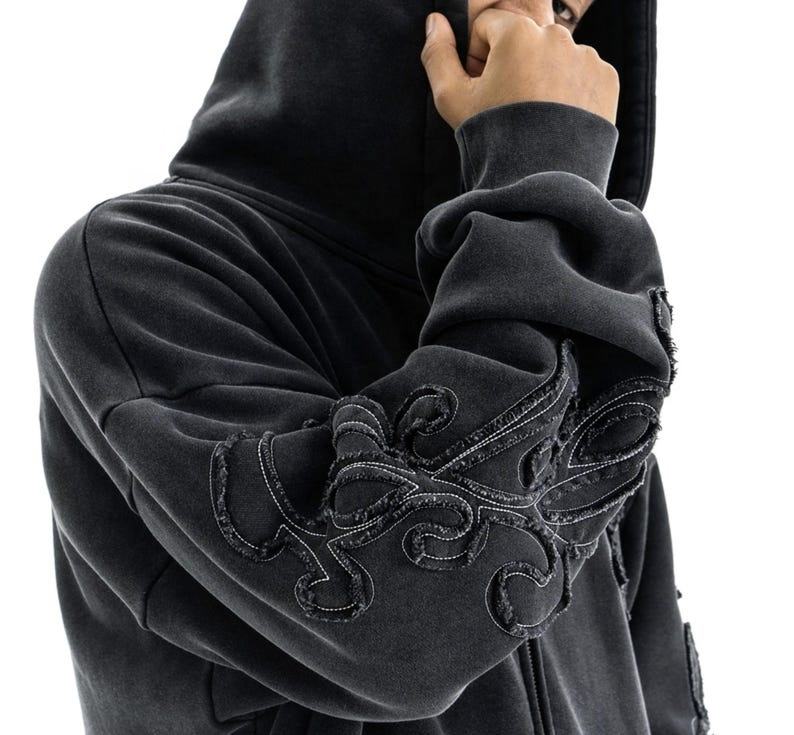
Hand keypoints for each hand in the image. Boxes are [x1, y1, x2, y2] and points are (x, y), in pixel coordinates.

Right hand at [421, 9, 618, 128]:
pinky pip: (583, 75)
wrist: (542, 181)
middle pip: (525, 39)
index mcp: (517, 33)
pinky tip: (560, 120)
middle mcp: (557, 35)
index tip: (484, 88)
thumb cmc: (493, 138)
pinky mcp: (607, 79)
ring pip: (556, 56)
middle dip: (514, 64)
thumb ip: (437, 55)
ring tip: (538, 117)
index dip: (479, 57)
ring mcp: (586, 57)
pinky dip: (571, 92)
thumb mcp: (452, 99)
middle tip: (510, 107)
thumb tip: (434, 22)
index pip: (489, 25)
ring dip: (544, 76)